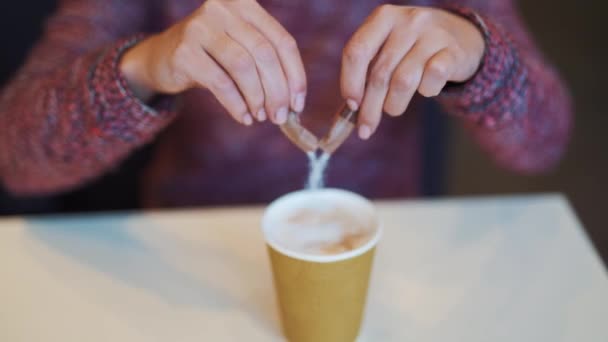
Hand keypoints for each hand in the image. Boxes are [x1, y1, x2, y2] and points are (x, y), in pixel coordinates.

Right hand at [120, 0, 305, 124]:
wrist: (163, 57)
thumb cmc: (212, 56)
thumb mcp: (242, 49)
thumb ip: (267, 65)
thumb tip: (293, 102)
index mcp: (245, 5)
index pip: (282, 41)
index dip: (295, 75)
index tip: (298, 103)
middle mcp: (223, 9)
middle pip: (264, 54)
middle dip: (277, 91)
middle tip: (280, 116)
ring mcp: (200, 27)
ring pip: (243, 67)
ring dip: (257, 98)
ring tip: (261, 117)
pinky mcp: (184, 51)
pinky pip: (220, 82)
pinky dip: (236, 104)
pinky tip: (244, 117)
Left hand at [341, 5, 484, 138]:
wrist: (461, 34)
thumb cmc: (412, 47)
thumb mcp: (388, 47)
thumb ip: (367, 70)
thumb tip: (352, 108)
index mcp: (383, 17)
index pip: (357, 51)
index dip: (350, 82)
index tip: (351, 105)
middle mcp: (408, 21)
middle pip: (380, 74)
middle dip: (370, 108)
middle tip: (365, 129)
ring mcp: (433, 35)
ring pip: (403, 82)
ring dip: (394, 104)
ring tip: (393, 108)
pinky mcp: (453, 53)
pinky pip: (430, 83)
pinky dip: (425, 92)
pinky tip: (425, 89)